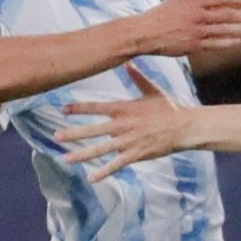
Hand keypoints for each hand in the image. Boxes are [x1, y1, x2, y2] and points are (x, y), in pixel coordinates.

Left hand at [56, 71, 190, 180]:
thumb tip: (128, 62)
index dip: (79, 108)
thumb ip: (137, 78)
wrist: (184, 127)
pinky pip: (116, 164)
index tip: (63, 110)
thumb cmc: (168, 108)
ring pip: (101, 149)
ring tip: (66, 158)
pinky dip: (104, 171)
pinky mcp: (136, 154)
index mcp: (124, 108)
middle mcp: (123, 125)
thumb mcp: (152, 90)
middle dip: (74, 133)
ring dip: (83, 154)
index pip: (96, 107)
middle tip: (56, 137)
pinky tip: (91, 178)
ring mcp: (128, 141)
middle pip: (93, 130)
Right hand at [134, 0, 240, 56]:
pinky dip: (228, 41)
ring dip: (240, 29)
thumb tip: (208, 4)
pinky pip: (215, 43)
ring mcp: (197, 31)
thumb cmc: (159, 16)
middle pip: (227, 14)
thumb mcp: (177, 2)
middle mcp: (197, 15)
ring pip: (224, 29)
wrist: (145, 33)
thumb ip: (194, 3)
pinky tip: (238, 40)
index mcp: (194, 2)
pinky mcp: (194, 45)